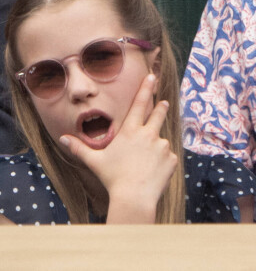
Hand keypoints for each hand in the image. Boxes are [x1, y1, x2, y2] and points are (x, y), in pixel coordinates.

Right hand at [60, 73, 177, 222]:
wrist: (134, 197)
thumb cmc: (112, 178)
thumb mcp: (95, 161)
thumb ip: (80, 148)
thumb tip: (62, 139)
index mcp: (131, 131)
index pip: (139, 104)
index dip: (146, 88)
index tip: (152, 77)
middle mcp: (149, 134)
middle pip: (158, 115)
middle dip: (160, 107)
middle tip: (163, 103)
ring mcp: (162, 145)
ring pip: (161, 142)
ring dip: (156, 148)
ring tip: (145, 165)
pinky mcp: (172, 158)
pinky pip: (167, 158)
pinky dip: (162, 163)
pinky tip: (153, 174)